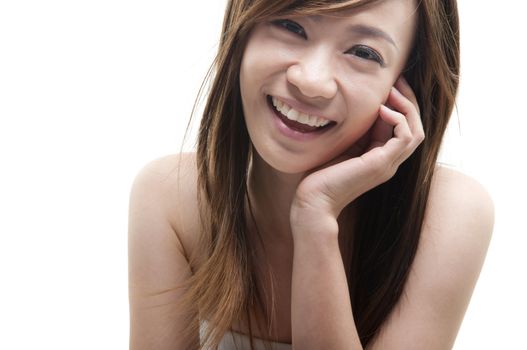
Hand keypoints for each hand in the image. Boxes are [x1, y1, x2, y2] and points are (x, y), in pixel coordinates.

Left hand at [291, 76, 424, 222]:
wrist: (313, 202)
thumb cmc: (320, 176)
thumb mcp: (342, 145)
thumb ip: (355, 131)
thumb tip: (360, 106)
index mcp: (380, 157)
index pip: (401, 127)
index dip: (399, 104)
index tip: (390, 83)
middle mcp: (389, 162)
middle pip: (415, 127)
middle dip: (409, 101)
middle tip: (398, 79)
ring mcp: (388, 165)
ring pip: (416, 131)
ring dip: (406, 107)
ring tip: (391, 91)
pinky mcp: (381, 164)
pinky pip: (405, 137)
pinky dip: (398, 119)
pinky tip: (381, 109)